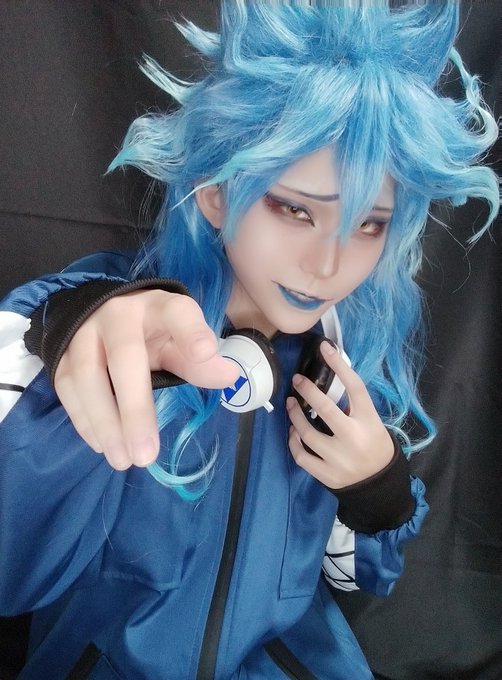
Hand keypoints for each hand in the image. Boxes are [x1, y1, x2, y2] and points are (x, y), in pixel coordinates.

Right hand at [54, 290, 239, 469]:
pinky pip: (68, 388)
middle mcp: (119, 314)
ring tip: (123, 459)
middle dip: (135, 408)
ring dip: (105, 422)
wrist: (104, 314)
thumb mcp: (180, 342)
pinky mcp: (62, 353)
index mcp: (159, 307)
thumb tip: (229, 377)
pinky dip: (84, 420)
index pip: (178, 314)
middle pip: (125, 357)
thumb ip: (200, 363)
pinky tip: (102, 445)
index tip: (205, 352)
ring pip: (87, 376)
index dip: (191, 332)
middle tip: (146, 455)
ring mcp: (85, 332)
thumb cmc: (153, 332)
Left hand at [286, 341, 393, 488]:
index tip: (324, 348)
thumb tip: (326, 382)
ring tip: (291, 405)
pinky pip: (301, 456)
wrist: (378, 483)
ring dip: (294, 416)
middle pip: (325, 408)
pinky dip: (293, 442)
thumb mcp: (371, 421)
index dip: (339, 365)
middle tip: (297, 380)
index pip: (355, 387)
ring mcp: (339, 458)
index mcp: (369, 421)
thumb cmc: (373, 444)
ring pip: (306, 433)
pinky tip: (293, 432)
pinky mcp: (327, 474)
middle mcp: (354, 438)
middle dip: (307, 390)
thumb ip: (352, 405)